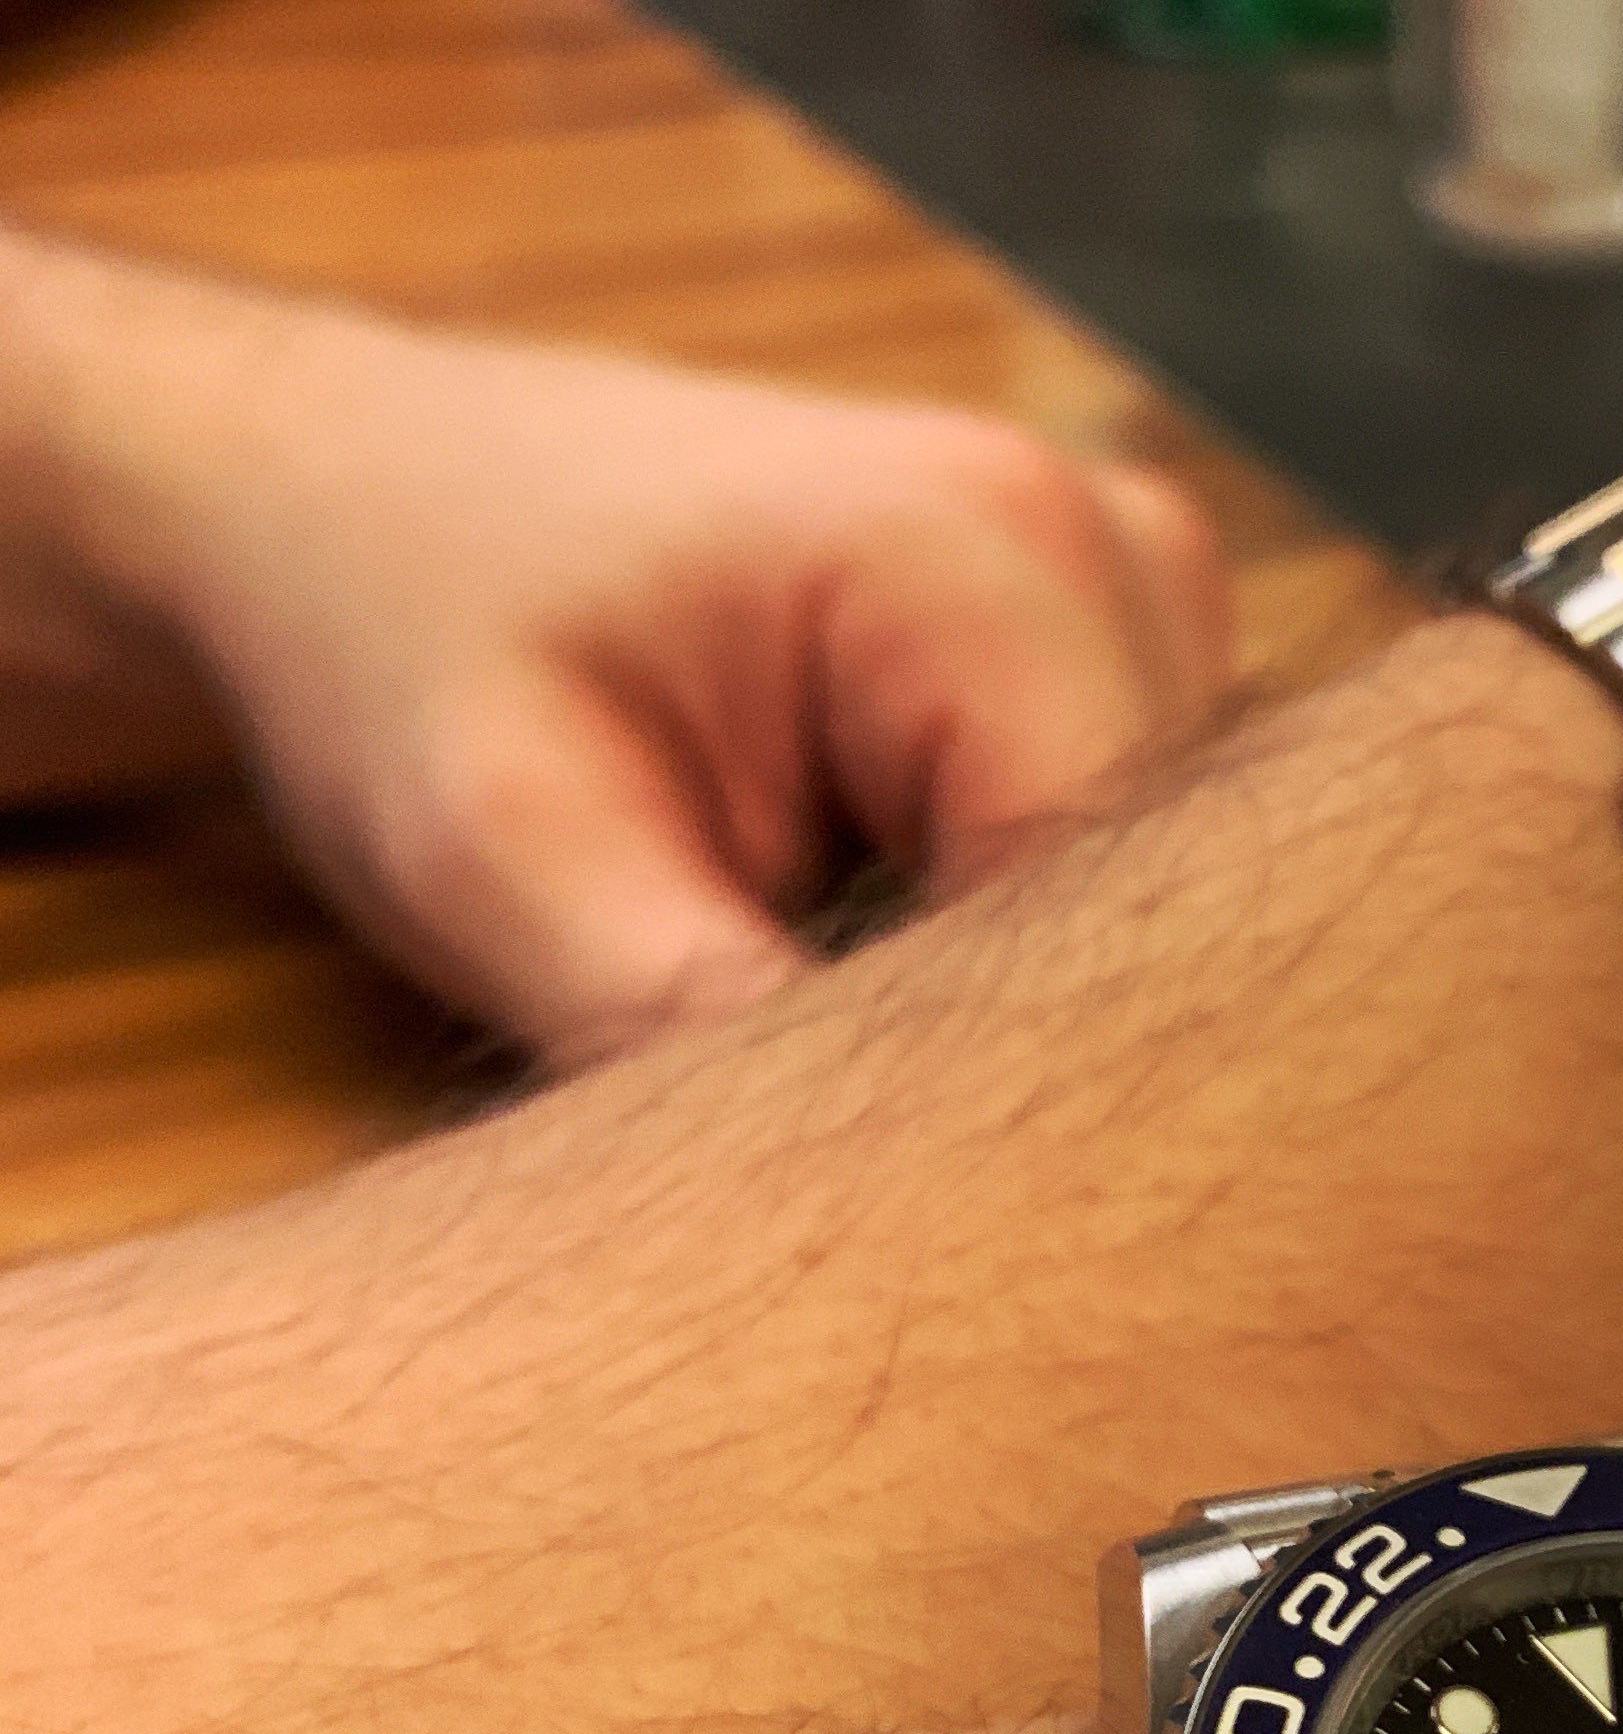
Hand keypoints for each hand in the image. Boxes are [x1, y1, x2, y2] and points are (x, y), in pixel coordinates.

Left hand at [4, 245, 1235, 1068]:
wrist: (350, 499)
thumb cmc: (401, 639)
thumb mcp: (501, 860)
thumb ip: (698, 1030)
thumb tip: (870, 1234)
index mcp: (989, 553)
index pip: (1116, 923)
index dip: (994, 1096)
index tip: (831, 1184)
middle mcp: (1116, 547)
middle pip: (1159, 922)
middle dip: (994, 1044)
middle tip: (768, 1065)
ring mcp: (1136, 592)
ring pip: (1151, 915)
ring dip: (995, 995)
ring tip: (780, 968)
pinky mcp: (1115, 654)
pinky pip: (1124, 869)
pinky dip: (998, 941)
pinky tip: (846, 930)